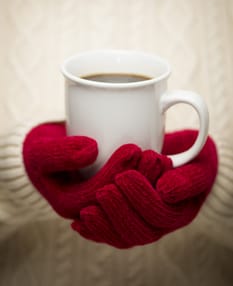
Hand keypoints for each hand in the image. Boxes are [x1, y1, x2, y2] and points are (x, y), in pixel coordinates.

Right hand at [23, 122, 168, 218]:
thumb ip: (60, 152)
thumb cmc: (41, 153)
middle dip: (140, 183)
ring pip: (136, 215)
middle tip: (153, 155)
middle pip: (121, 210)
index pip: (100, 194)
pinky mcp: (116, 199)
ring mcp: (104, 207)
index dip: (119, 172)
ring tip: (159, 159)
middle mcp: (90, 212)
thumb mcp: (40, 150)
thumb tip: (91, 150)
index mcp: (69, 204)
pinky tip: (163, 168)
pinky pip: (139, 207)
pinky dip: (152, 190)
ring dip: (149, 187)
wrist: (46, 157)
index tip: (133, 147)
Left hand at [72, 131, 217, 247]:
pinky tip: (80, 224)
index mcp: (181, 213)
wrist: (183, 163)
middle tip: (104, 190)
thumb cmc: (192, 162)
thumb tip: (166, 190)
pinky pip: (112, 236)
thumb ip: (190, 178)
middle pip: (140, 231)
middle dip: (120, 212)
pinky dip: (95, 232)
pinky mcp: (127, 224)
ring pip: (124, 238)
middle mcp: (162, 225)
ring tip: (87, 211)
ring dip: (105, 226)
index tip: (124, 176)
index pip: (160, 214)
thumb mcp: (201, 165)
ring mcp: (144, 226)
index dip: (141, 198)